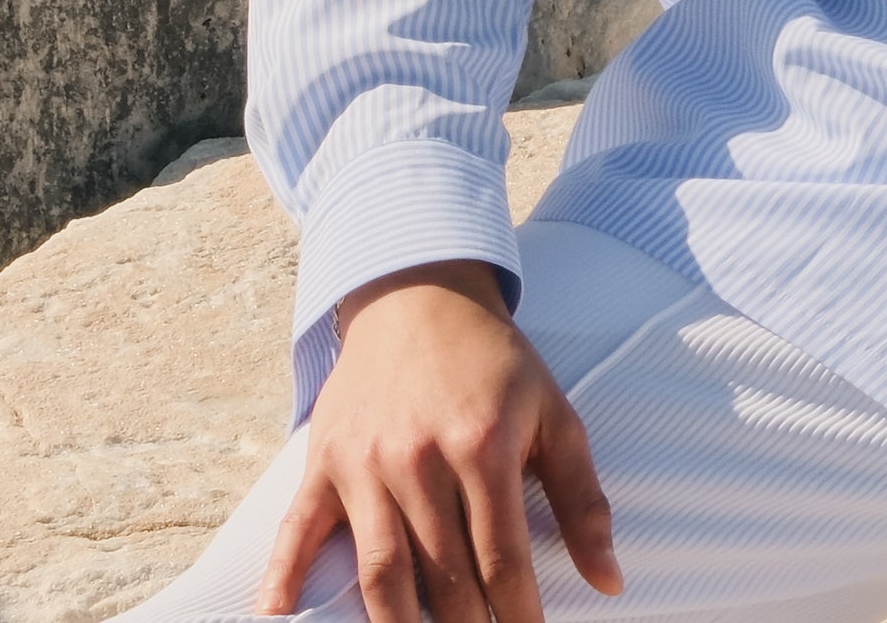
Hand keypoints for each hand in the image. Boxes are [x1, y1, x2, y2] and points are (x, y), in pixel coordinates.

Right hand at [258, 259, 622, 622]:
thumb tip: (610, 583)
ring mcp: (364, 464)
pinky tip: (276, 618)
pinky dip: (282, 579)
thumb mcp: (555, 416)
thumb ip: (583, 500)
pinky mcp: (323, 462)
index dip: (520, 614)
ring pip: (380, 571)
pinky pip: (298, 530)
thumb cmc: (495, 363)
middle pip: (444, 577)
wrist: (419, 295)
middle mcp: (418, 460)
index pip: (503, 559)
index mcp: (482, 447)